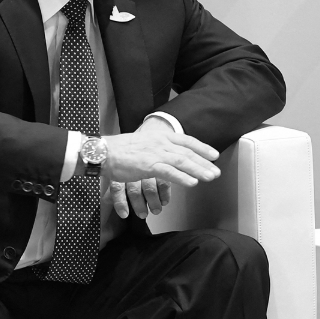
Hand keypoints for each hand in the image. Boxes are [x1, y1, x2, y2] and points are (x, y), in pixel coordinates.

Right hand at [100, 128, 218, 219]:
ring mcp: (155, 153)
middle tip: (216, 172)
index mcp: (161, 135)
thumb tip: (172, 155)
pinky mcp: (148, 165)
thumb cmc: (121, 149)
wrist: (103, 152)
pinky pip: (168, 172)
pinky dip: (182, 177)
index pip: (187, 140)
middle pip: (188, 152)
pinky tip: (192, 183)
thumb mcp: (145, 143)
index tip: (214, 155)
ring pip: (182, 162)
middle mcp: (161, 142)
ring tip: (210, 177)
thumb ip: (160, 148)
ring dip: (199, 170)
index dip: (203, 148)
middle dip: (204, 162)